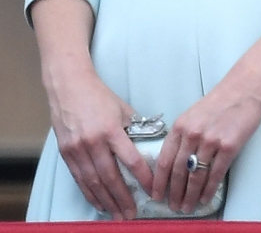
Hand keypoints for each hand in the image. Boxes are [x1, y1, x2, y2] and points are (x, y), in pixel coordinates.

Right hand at [49, 69, 151, 219]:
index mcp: (112, 129)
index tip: (152, 190)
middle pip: (110, 177)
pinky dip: (90, 193)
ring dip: (106, 201)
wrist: (69, 87)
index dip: (142, 177)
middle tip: (131, 215)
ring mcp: (78, 149)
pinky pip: (80, 179)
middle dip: (122, 198)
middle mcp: (94, 142)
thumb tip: (148, 144)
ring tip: (117, 215)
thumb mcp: (123, 108)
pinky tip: (99, 203)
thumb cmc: (99, 96)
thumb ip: (134, 128)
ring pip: (93, 182)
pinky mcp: (66, 154)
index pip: (131, 159)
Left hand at [151, 77, 260, 212]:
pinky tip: (205, 197)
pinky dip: (209, 189)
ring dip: (190, 195)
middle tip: (174, 207)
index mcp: (180, 126)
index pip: (164, 161)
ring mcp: (210, 141)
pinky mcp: (229, 146)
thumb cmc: (220, 101)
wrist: (244, 88)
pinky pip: (215, 174)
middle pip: (178, 172)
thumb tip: (175, 163)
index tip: (156, 195)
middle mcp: (192, 134)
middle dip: (174, 193)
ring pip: (196, 176)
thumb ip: (182, 136)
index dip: (159, 182)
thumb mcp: (193, 114)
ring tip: (188, 206)